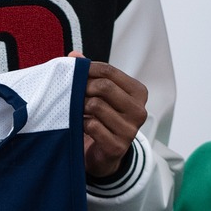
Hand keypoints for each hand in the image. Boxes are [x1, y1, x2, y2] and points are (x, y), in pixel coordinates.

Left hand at [73, 56, 147, 180]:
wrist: (103, 156)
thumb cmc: (101, 119)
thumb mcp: (99, 94)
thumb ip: (89, 74)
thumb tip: (74, 55)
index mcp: (138, 93)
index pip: (110, 71)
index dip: (87, 69)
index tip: (73, 72)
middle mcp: (139, 110)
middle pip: (104, 86)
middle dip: (83, 87)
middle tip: (71, 93)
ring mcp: (130, 130)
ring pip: (96, 105)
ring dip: (80, 107)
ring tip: (76, 110)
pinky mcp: (118, 146)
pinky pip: (92, 125)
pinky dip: (80, 124)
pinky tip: (79, 125)